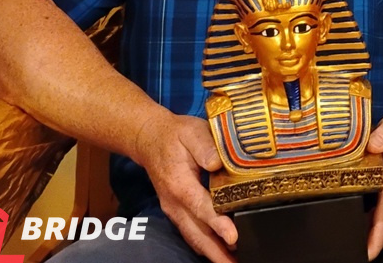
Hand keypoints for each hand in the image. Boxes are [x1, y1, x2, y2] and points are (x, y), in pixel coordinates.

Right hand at [132, 112, 236, 262]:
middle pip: (197, 233)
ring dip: (211, 252)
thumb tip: (218, 163)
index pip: (202, 208)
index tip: (232, 237)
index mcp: (180, 184)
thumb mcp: (192, 131)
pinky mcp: (176, 211)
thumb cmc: (175, 134)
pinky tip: (218, 251)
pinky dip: (203, 245)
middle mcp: (174, 202)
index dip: (218, 223)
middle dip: (216, 251)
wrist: (149, 138)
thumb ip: (205, 147)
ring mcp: (173, 209)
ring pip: (193, 237)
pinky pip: (190, 232)